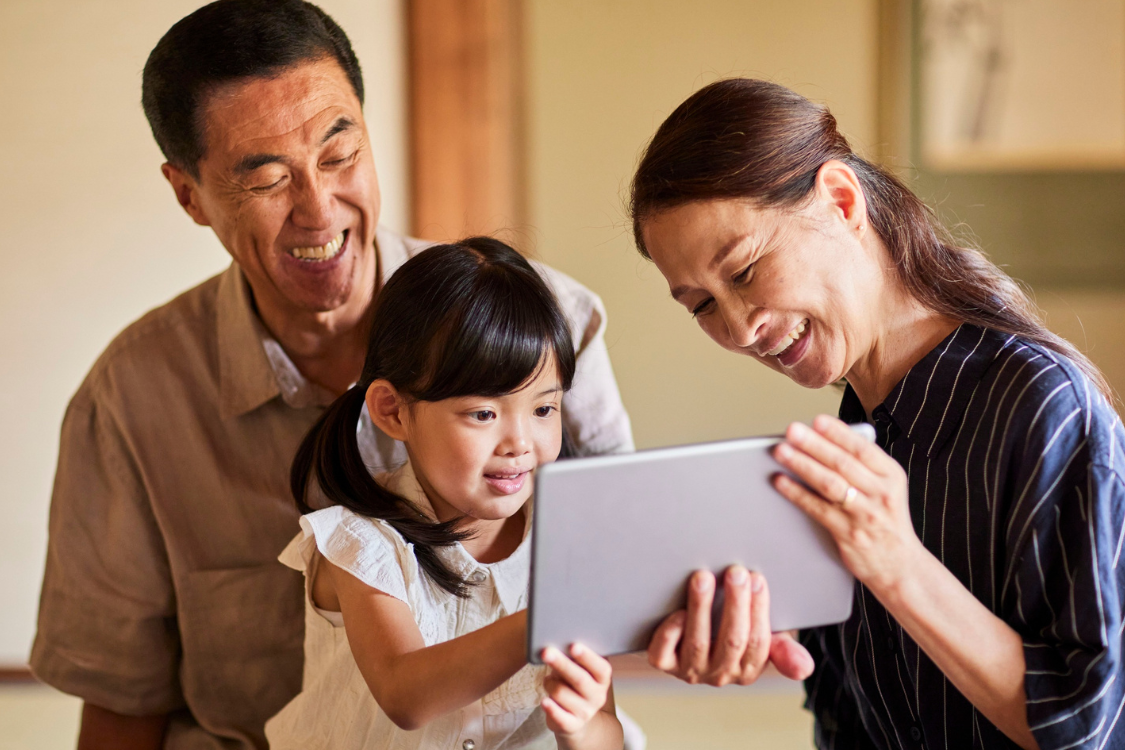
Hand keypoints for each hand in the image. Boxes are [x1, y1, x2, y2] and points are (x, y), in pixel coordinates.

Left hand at [540, 643, 611, 741]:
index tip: (573, 645)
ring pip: (563, 694)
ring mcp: (586, 712)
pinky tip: (544, 701)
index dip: (587, 656)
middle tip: (547, 652)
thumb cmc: (574, 685)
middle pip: (580, 679)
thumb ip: (573, 659)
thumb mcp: (579, 671)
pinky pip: (560, 717)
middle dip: (562, 664)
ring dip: (550, 684)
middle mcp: (597, 696)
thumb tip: (558, 645)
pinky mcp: (571, 725)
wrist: (577, 717)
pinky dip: (551, 708)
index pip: (600, 668)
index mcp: (602, 679)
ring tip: (546, 680)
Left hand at [646, 565, 814, 685]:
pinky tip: (677, 609)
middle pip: (732, 640)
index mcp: (747, 668)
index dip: (758, 609)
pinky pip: (663, 653)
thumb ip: (783, 650)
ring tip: (702, 577)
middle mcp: (719, 673)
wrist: (685, 638)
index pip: (758, 642)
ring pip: (698, 642)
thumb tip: (805, 668)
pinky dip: (671, 631)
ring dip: (701, 607)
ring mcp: (689, 669)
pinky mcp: (663, 662)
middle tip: (735, 572)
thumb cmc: (730, 629)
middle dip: (735, 603)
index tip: (757, 579)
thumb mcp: (763, 638)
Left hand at [771, 415, 923, 595]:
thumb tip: (826, 437)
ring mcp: (865, 515)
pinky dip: (797, 493)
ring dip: (803, 465)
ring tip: (782, 452)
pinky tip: (781, 482)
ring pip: (830, 484)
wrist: (900, 565)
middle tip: (792, 431)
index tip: (817, 420)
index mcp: (891, 476)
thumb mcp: (886, 487)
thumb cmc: (885, 520)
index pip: (863, 448)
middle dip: (814, 444)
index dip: (839, 433)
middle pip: (843, 463)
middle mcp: (880, 493)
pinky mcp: (849, 534)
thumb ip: (864, 465)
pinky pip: (818, 509)